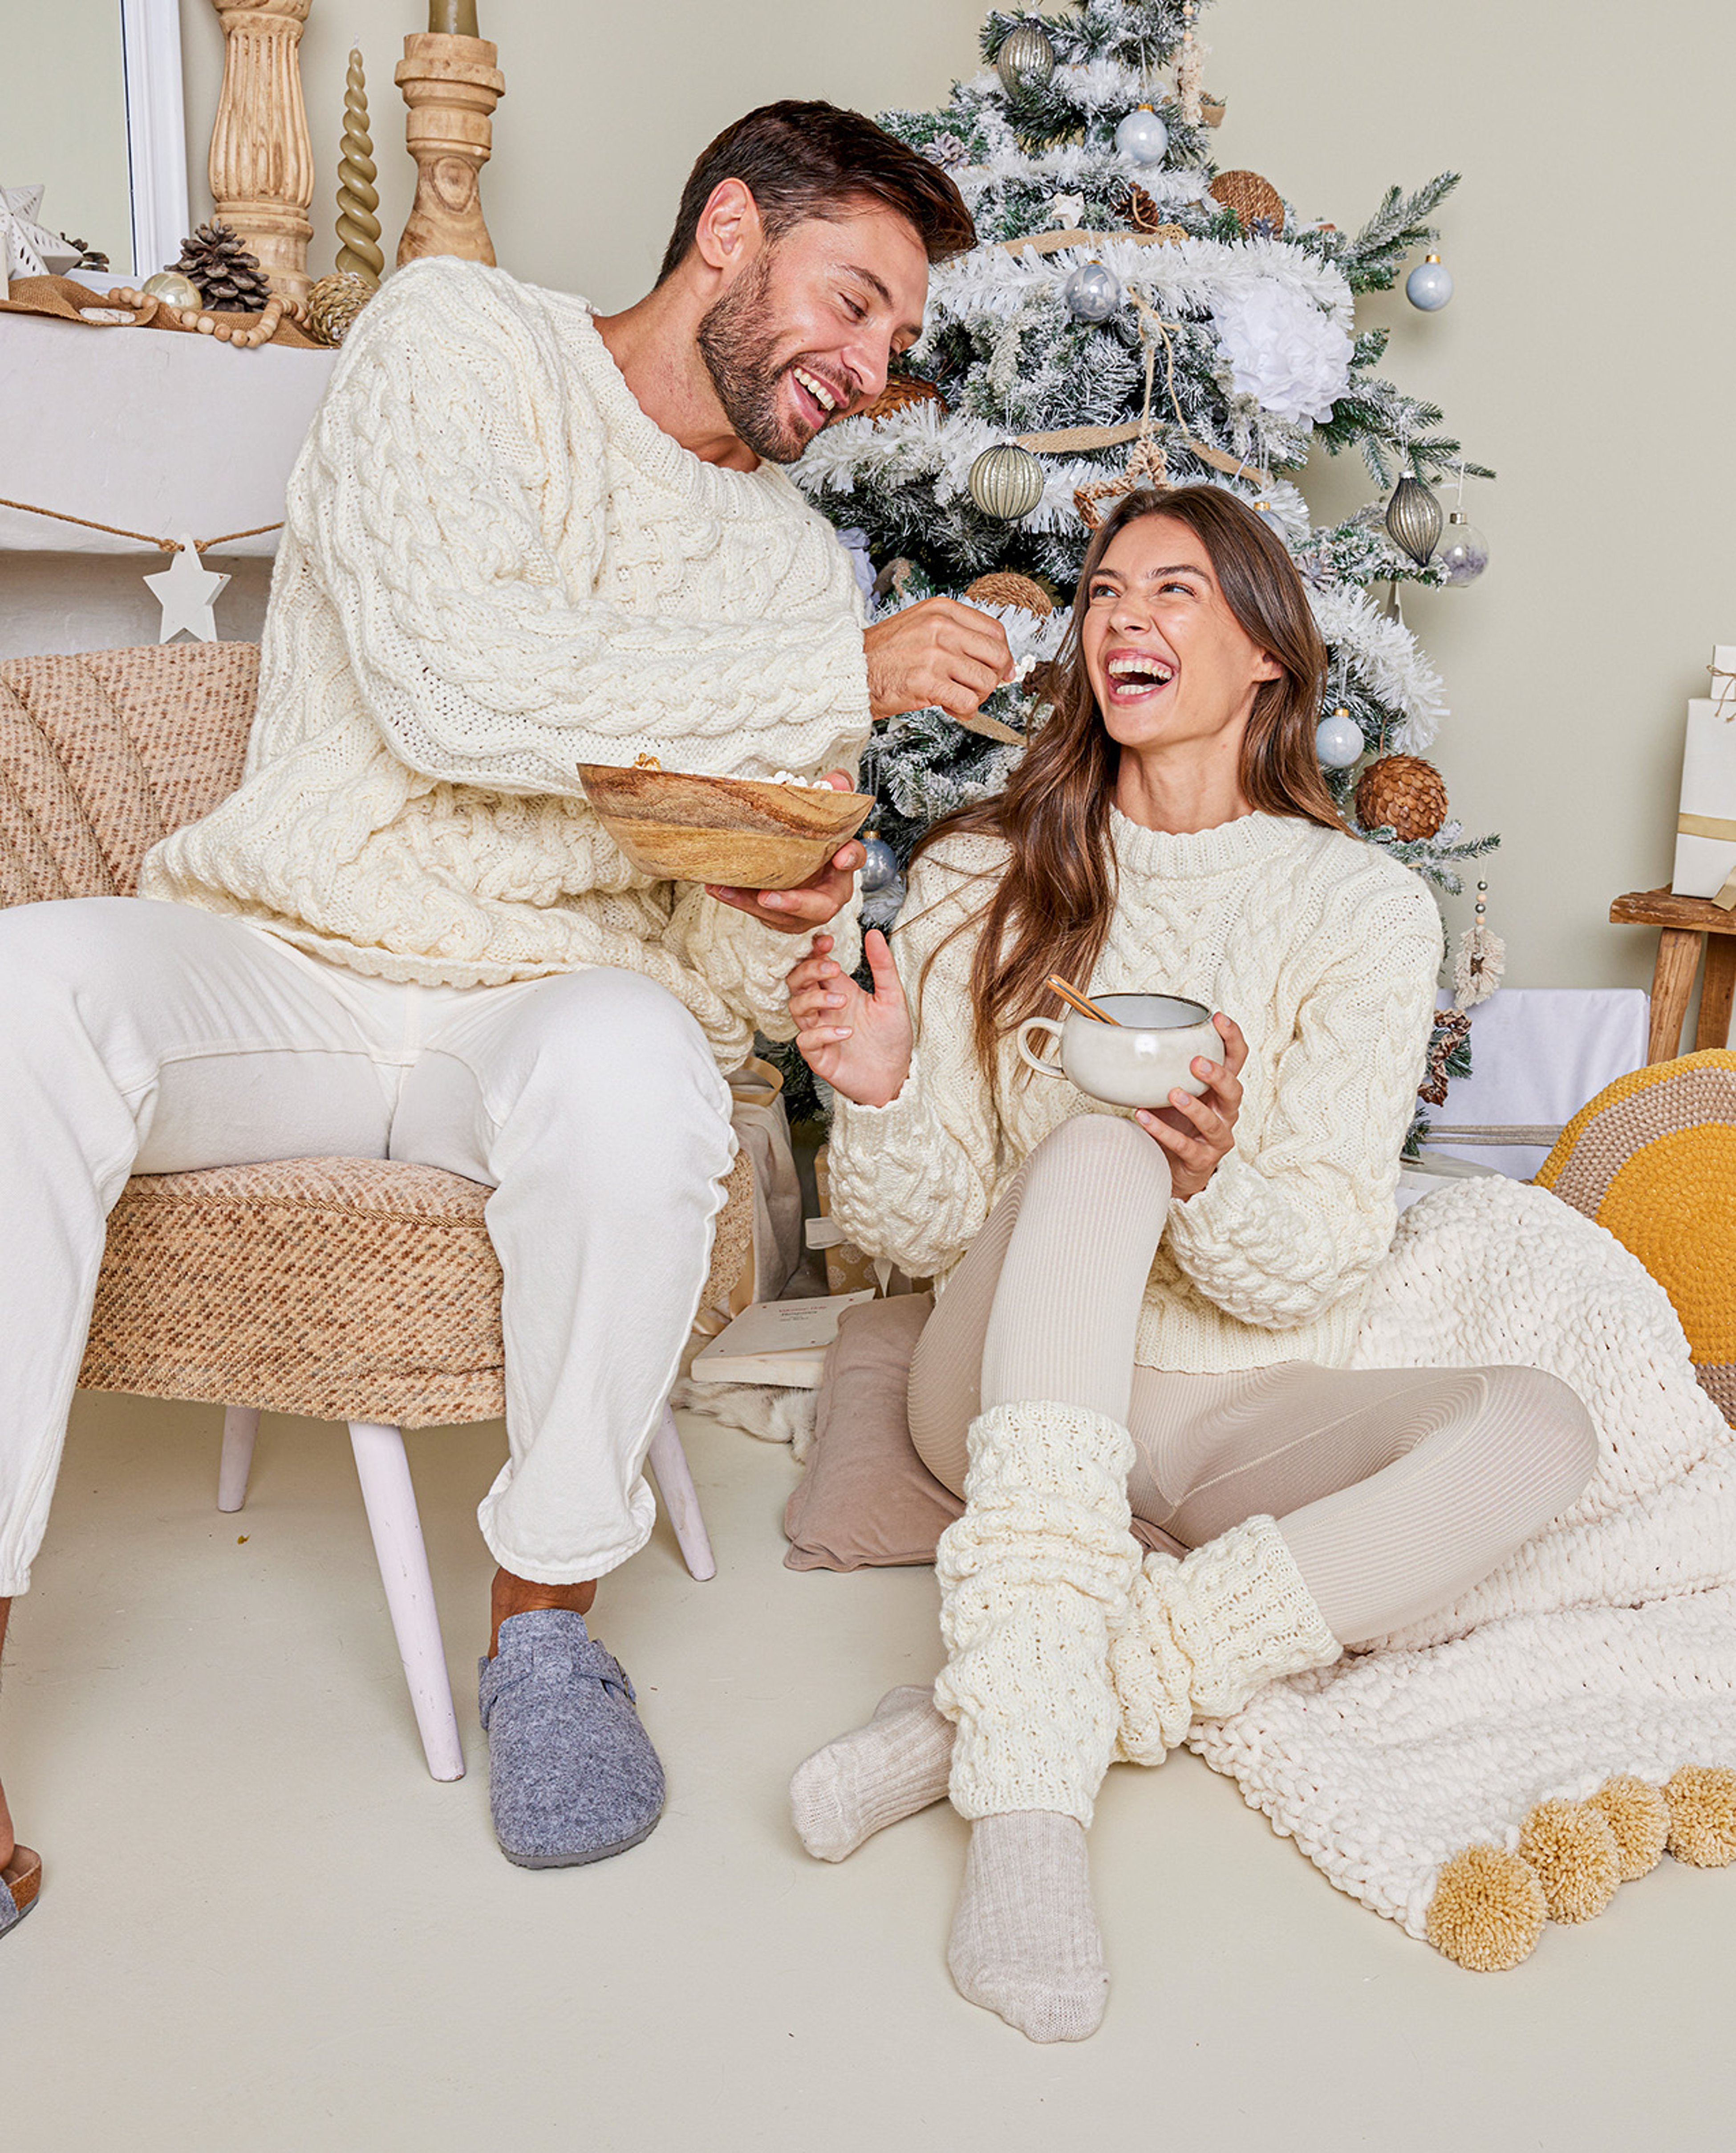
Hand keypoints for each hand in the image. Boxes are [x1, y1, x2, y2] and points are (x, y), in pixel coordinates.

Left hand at [706, 770, 863, 934]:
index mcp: (842, 866)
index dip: (850, 858)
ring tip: (726, 888)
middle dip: (794, 903)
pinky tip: (718, 887)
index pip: (854, 859)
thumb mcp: (826, 811)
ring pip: (782, 915)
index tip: (840, 857)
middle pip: (820, 907)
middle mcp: (828, 893)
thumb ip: (834, 791)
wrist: (799, 866)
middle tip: (766, 897)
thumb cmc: (814, 841)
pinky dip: (738, 900)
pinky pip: (759, 914)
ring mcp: (804, 910)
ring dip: (752, 903)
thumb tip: (837, 781)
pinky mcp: (781, 917)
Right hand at [786, 928, 912, 1107]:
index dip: (814, 952)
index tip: (826, 942)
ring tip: (841, 1002)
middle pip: (797, 982)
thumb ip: (883, 966)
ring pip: (796, 1008)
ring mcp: (820, 1032)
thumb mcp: (893, 997)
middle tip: (832, 970)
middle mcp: (825, 1010)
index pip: (815, 965)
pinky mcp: (820, 1056)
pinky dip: (823, 1034)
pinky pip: (807, 1041)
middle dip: (809, 971)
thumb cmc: (892, 1037)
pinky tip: (846, 1032)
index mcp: (840, 991)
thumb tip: (875, 933)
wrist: (897, 1076)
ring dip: (815, 1000)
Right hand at [864, 597, 1014, 720]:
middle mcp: (940, 628)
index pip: (994, 631)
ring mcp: (934, 654)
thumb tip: (1000, 661)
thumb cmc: (884, 655)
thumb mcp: (921, 628)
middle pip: (996, 656)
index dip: (1002, 655)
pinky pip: (967, 701)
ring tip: (957, 698)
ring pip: (985, 681)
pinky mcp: (927, 681)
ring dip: (977, 697)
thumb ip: (958, 637)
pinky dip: (964, 711)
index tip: (1001, 670)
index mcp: (941, 610)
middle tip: (977, 688)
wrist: (849, 671)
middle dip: (993, 678)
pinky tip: (949, 708)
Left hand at [1134, 1013, 1246, 1200]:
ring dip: (1193, 1106)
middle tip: (1196, 1062)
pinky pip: (1185, 1145)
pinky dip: (1163, 1131)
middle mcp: (1225, 1112)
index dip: (1232, 1039)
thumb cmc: (1176, 1123)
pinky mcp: (1202, 1160)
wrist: (1174, 1168)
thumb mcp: (1171, 1092)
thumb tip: (1125, 1040)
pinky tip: (1143, 1118)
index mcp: (1221, 1090)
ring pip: (1213, 1121)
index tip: (1218, 1018)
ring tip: (1173, 1093)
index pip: (1236, 1060)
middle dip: (1217, 1075)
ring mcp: (1217, 1138)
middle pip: (1234, 1090)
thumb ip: (1162, 1070)